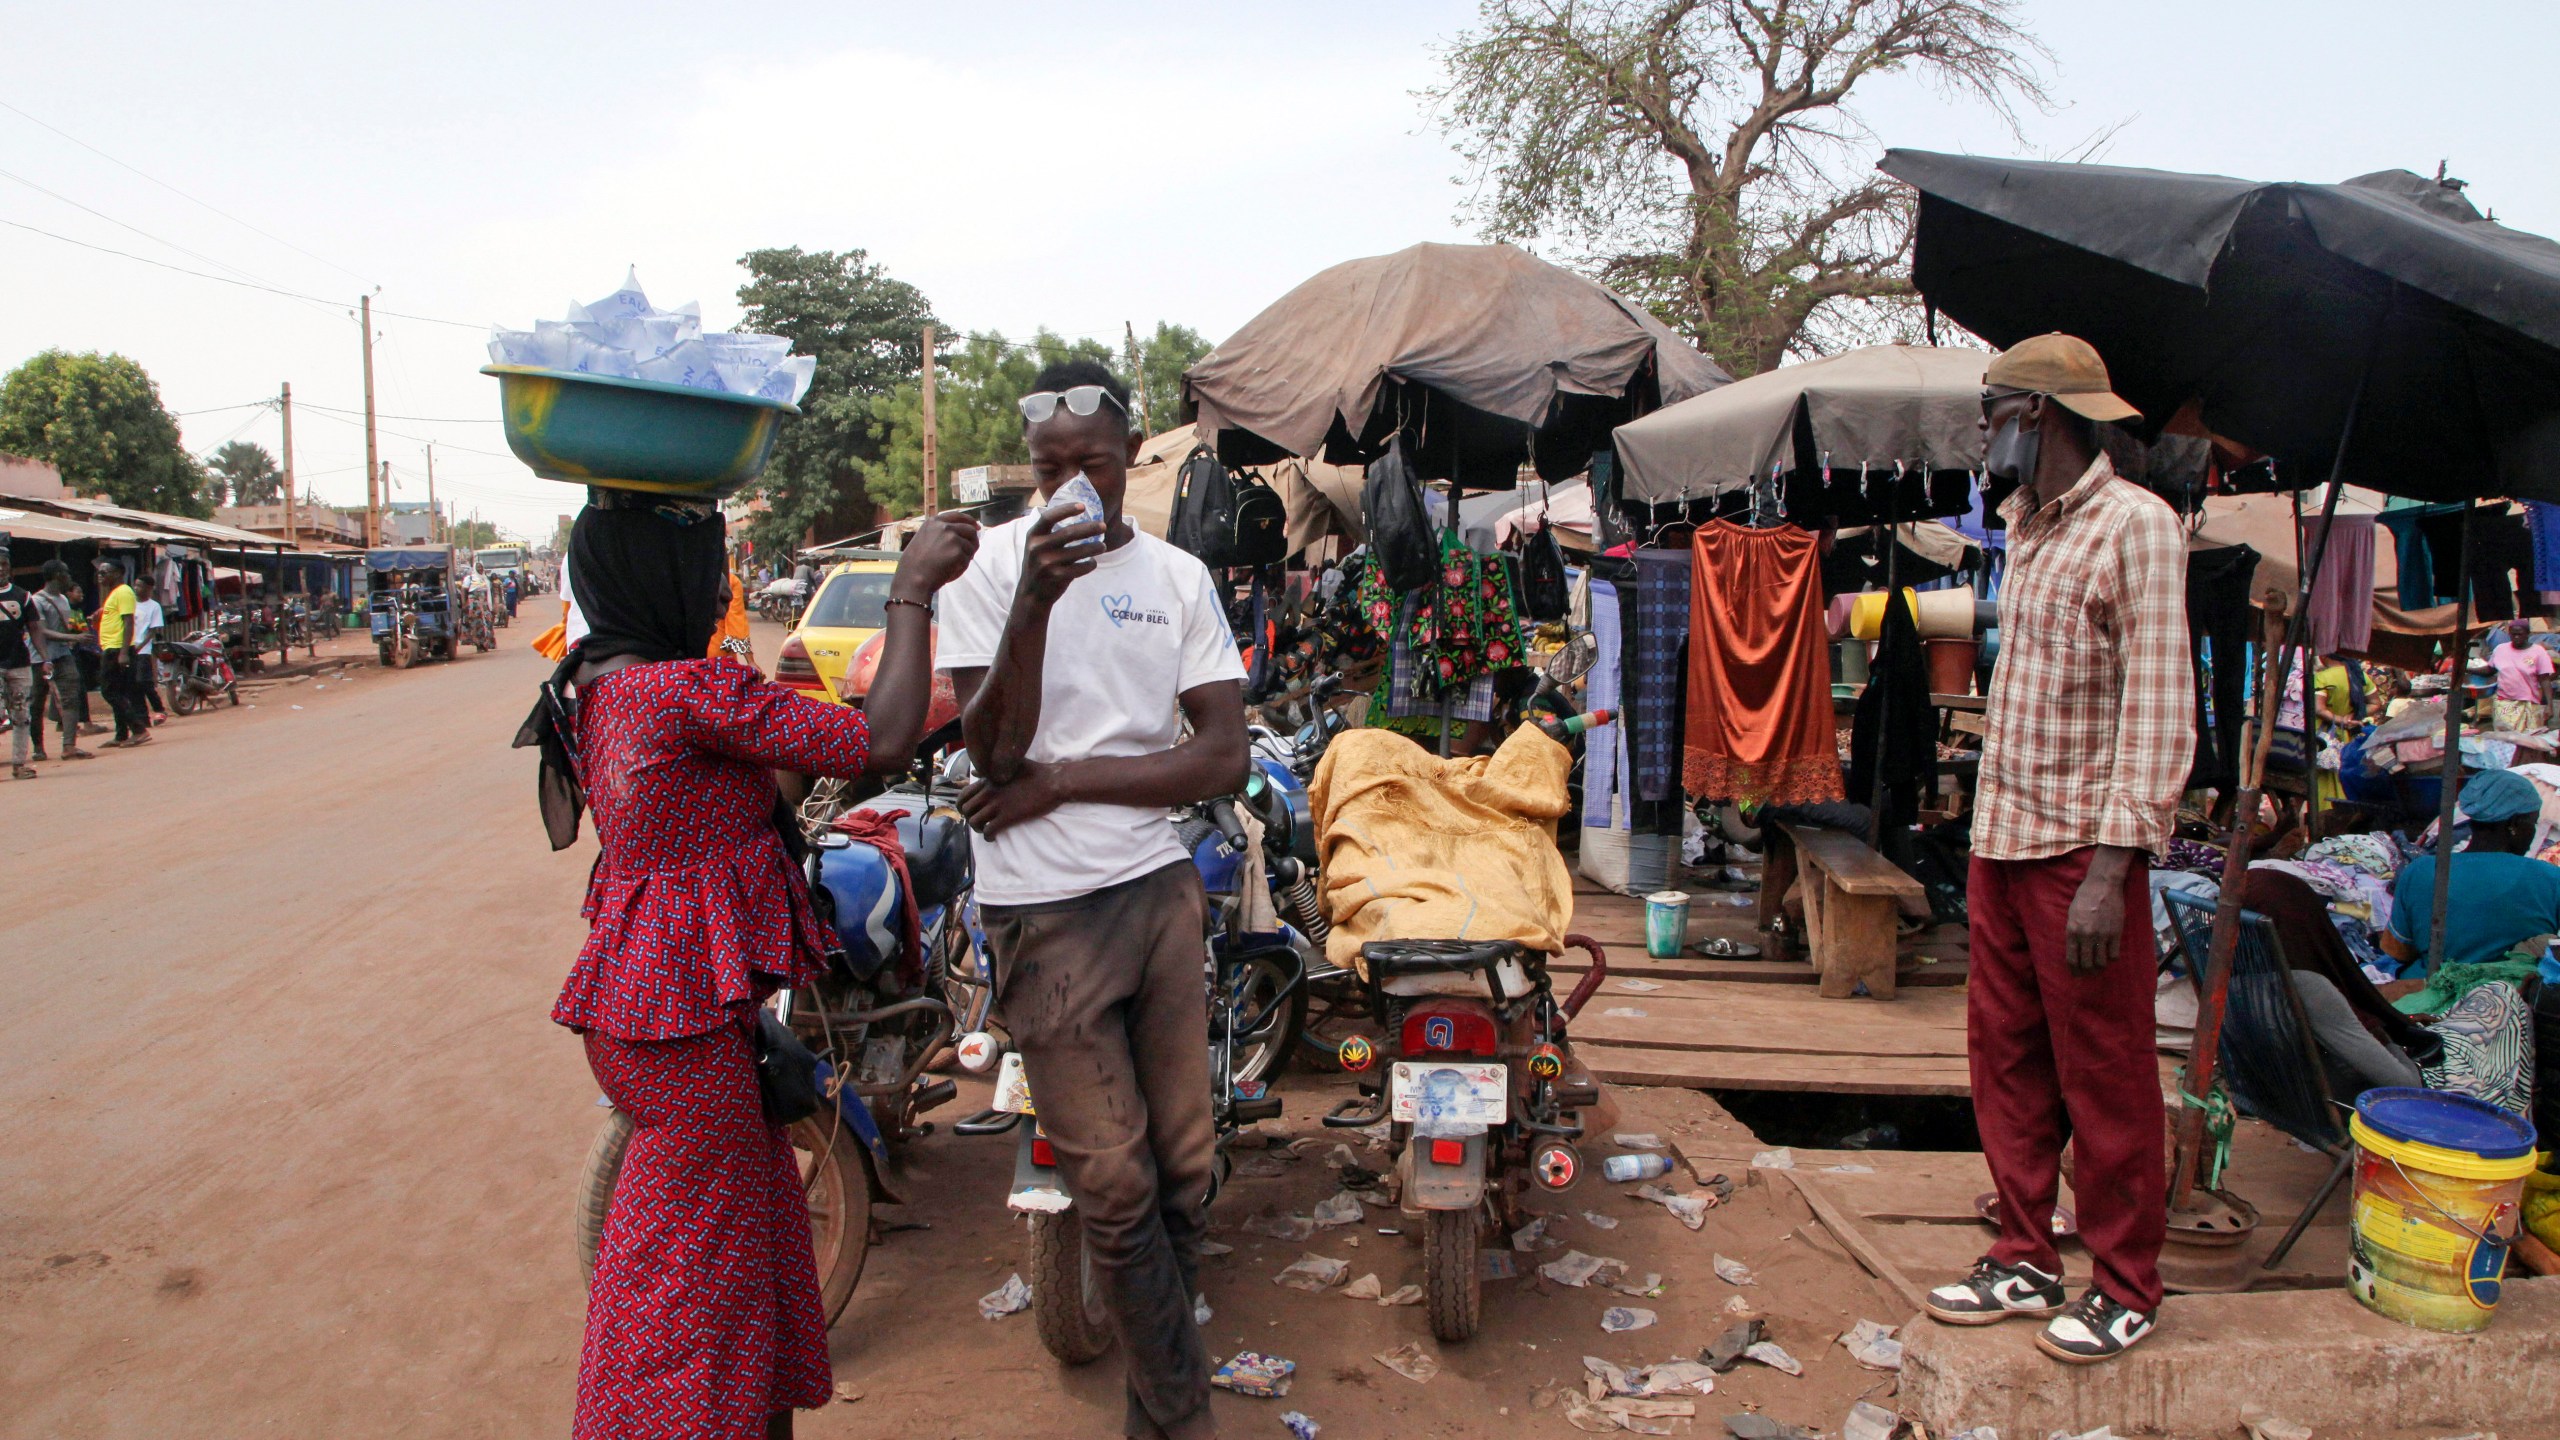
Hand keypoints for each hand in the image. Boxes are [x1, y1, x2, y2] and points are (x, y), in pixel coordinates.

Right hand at [894, 512, 981, 597]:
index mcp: (934, 522)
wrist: (913, 579)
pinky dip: (961, 568)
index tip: (977, 527)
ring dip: (966, 557)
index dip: (970, 521)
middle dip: (973, 542)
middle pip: (970, 530)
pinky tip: (949, 572)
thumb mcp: (923, 540)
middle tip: (971, 553)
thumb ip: (939, 534)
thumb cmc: (915, 565)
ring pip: (971, 547)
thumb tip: (960, 535)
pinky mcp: (958, 552)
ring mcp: (952, 538)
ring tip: (951, 566)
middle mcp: (944, 527)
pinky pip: (967, 560)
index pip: (957, 516)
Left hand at [959, 762, 1073, 836]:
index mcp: (988, 780)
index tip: (971, 811)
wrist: (1053, 782)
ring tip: (986, 830)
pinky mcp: (1007, 817)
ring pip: (974, 822)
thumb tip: (974, 772)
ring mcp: (997, 805)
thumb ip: (990, 769)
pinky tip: (994, 837)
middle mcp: (988, 792)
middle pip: (966, 810)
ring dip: (978, 829)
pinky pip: (988, 831)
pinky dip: (988, 837)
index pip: (964, 795)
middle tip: (979, 822)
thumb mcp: (1011, 764)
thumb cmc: (1036, 772)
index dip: (963, 806)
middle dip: (969, 818)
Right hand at [1015, 504, 1104, 608]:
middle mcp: (1037, 547)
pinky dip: (1089, 565)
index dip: (1066, 509)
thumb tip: (1082, 518)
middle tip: (1103, 526)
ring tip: (1102, 546)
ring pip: (1077, 551)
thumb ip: (1052, 533)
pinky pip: (1079, 568)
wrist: (1031, 593)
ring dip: (1094, 547)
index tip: (1083, 506)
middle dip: (1089, 528)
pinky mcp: (1054, 577)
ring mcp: (1045, 563)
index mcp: (1033, 535)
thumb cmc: (1041, 563)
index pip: (1049, 517)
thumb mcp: (1038, 545)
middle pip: (1068, 533)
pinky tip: (1093, 562)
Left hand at [2064, 851, 2131, 972]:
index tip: (2076, 974)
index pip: (2072, 958)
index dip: (2074, 969)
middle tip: (2088, 974)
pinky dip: (2111, 959)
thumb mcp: (2071, 915)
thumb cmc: (2084, 898)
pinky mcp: (2115, 933)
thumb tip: (2075, 948)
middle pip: (2086, 964)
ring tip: (2099, 968)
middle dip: (2086, 972)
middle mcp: (2086, 936)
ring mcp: (2102, 936)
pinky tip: (2110, 956)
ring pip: (2101, 962)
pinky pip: (2114, 955)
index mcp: (2072, 931)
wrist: (2103, 886)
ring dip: (2099, 967)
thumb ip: (2073, 932)